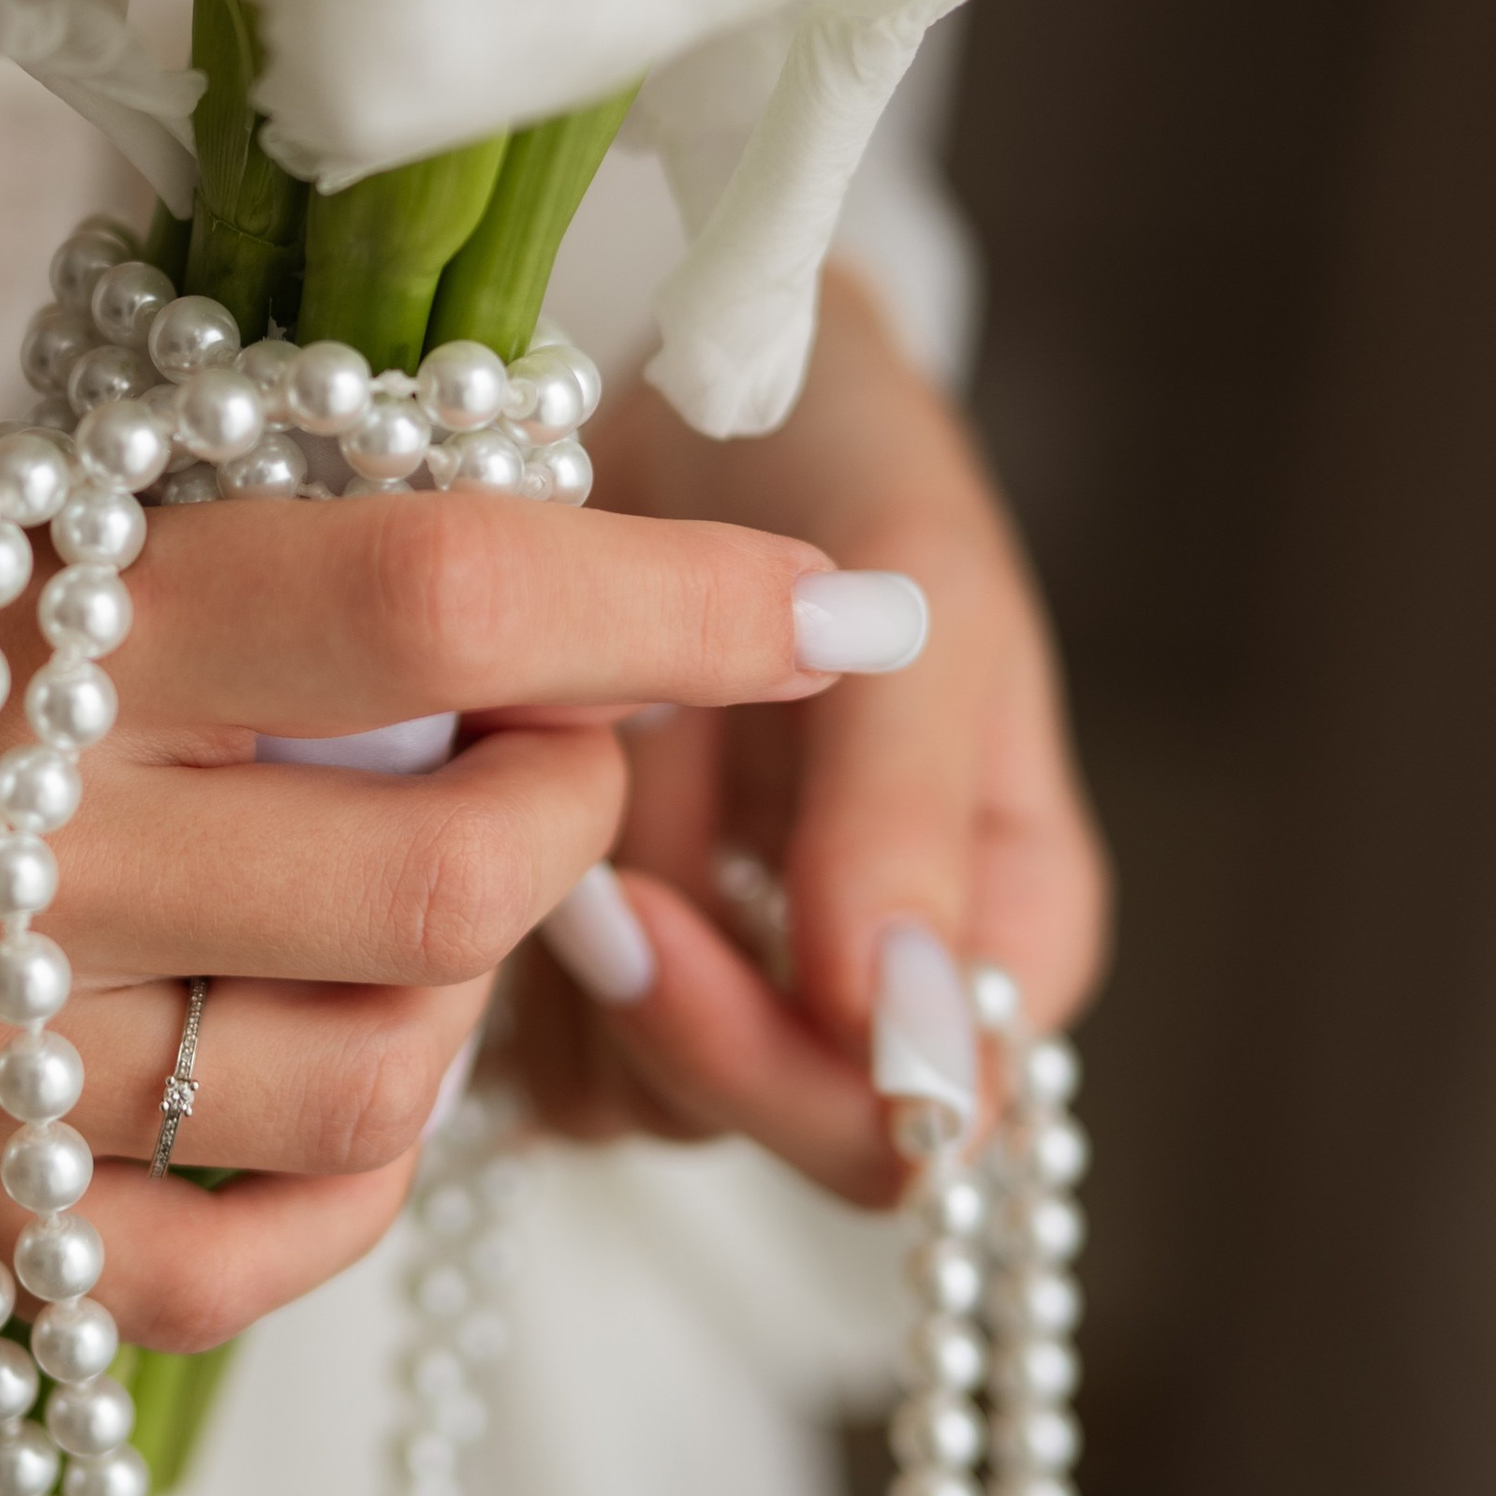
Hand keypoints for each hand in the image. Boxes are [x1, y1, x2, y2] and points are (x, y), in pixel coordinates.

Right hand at [0, 469, 855, 1345]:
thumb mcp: (24, 508)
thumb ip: (270, 574)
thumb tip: (597, 623)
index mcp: (21, 608)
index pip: (427, 597)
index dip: (674, 606)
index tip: (845, 609)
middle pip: (434, 877)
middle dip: (571, 817)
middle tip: (545, 761)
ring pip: (370, 1086)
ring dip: (462, 994)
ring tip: (397, 903)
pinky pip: (238, 1258)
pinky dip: (345, 1180)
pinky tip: (323, 1075)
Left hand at [508, 268, 1109, 1206]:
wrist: (690, 369)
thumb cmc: (844, 460)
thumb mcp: (918, 602)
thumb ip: (909, 820)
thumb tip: (910, 1052)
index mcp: (1004, 926)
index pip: (920, 1122)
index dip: (785, 1066)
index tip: (658, 913)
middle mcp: (876, 980)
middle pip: (771, 1126)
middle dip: (660, 1002)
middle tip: (577, 852)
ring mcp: (734, 967)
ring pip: (635, 1094)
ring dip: (572, 953)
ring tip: (555, 767)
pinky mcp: (601, 945)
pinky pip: (532, 1035)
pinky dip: (497, 935)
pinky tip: (491, 793)